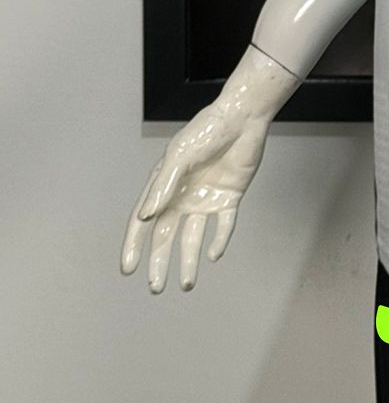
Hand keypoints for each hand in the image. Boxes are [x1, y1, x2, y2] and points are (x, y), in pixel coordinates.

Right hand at [120, 99, 271, 292]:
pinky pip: (223, 224)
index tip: (128, 269)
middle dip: (160, 262)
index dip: (134, 244)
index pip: (144, 221)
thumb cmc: (208, 130)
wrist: (244, 116)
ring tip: (187, 285)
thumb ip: (164, 186)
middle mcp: (183, 195)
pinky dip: (219, 240)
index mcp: (165, 184)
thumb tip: (145, 217)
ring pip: (194, 236)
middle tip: (156, 287)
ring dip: (190, 260)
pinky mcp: (230, 197)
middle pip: (167, 235)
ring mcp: (206, 197)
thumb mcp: (181, 155)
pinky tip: (214, 255)